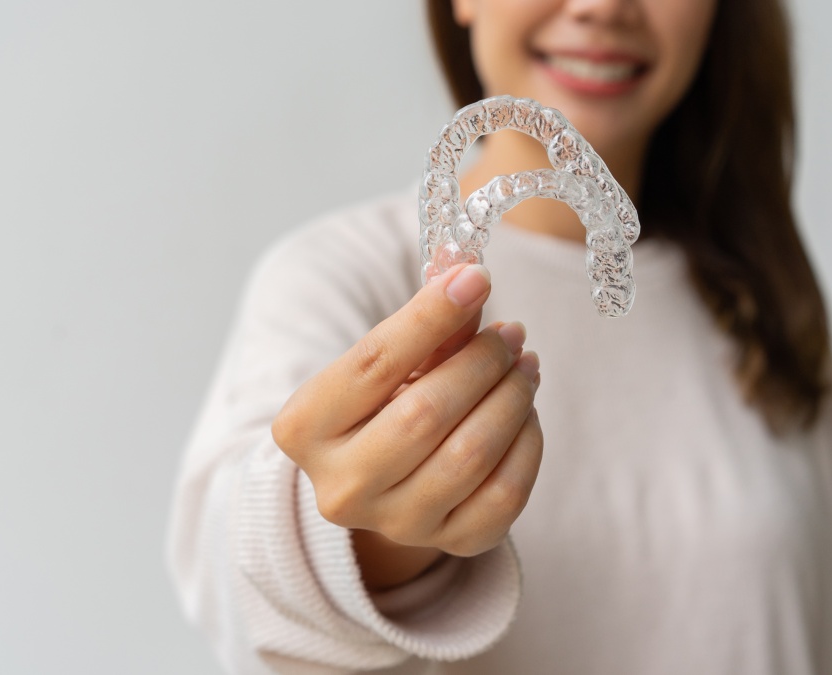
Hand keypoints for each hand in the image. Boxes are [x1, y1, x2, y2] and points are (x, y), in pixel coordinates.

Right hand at [272, 264, 542, 590]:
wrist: (378, 482)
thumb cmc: (377, 405)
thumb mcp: (384, 362)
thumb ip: (424, 321)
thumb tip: (464, 269)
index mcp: (304, 428)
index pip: (373, 363)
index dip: (430, 316)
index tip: (477, 278)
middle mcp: (340, 486)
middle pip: (424, 414)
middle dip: (480, 363)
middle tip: (510, 334)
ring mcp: (394, 523)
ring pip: (470, 454)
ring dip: (511, 397)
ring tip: (524, 364)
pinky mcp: (448, 544)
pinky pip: (505, 494)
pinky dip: (528, 443)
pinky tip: (525, 412)